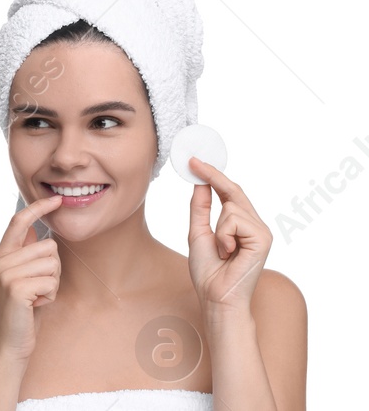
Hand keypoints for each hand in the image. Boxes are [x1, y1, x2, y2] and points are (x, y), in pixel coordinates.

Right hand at [0, 194, 62, 362]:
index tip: (56, 199)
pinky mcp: (17, 288)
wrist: (6, 345)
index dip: (38, 207)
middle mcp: (1, 261)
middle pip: (49, 247)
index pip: (18, 221)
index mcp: (1, 256)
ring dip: (53, 284)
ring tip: (36, 298)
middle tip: (39, 289)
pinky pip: (51, 281)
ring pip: (53, 264)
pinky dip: (50, 296)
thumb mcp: (20, 280)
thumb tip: (37, 231)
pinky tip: (36, 306)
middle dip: (54, 270)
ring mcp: (6, 273)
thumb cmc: (19, 314)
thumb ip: (25, 257)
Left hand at [187, 157, 270, 314]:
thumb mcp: (198, 234)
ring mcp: (262, 231)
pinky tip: (229, 253)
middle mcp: (255, 225)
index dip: (213, 176)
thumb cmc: (208, 272)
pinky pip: (234, 220)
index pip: (228, 194)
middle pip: (234, 192)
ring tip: (222, 250)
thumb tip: (200, 184)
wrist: (216, 297)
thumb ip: (201, 209)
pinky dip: (224, 236)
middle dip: (213, 176)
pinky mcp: (263, 239)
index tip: (196, 162)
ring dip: (217, 229)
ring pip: (231, 208)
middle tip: (194, 161)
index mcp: (241, 225)